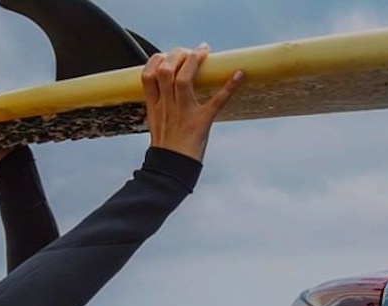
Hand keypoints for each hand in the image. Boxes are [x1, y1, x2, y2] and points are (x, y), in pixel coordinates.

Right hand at [142, 45, 242, 161]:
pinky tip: (239, 74)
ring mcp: (183, 114)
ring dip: (194, 62)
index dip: (156, 60)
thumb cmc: (166, 149)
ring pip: (183, 80)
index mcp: (155, 107)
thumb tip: (165, 89)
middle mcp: (167, 107)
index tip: (166, 55)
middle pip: (165, 71)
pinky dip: (229, 87)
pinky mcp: (201, 122)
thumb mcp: (156, 123)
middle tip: (189, 52)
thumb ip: (159, 105)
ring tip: (203, 52)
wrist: (171, 171)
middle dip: (176, 55)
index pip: (148, 75)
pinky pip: (216, 102)